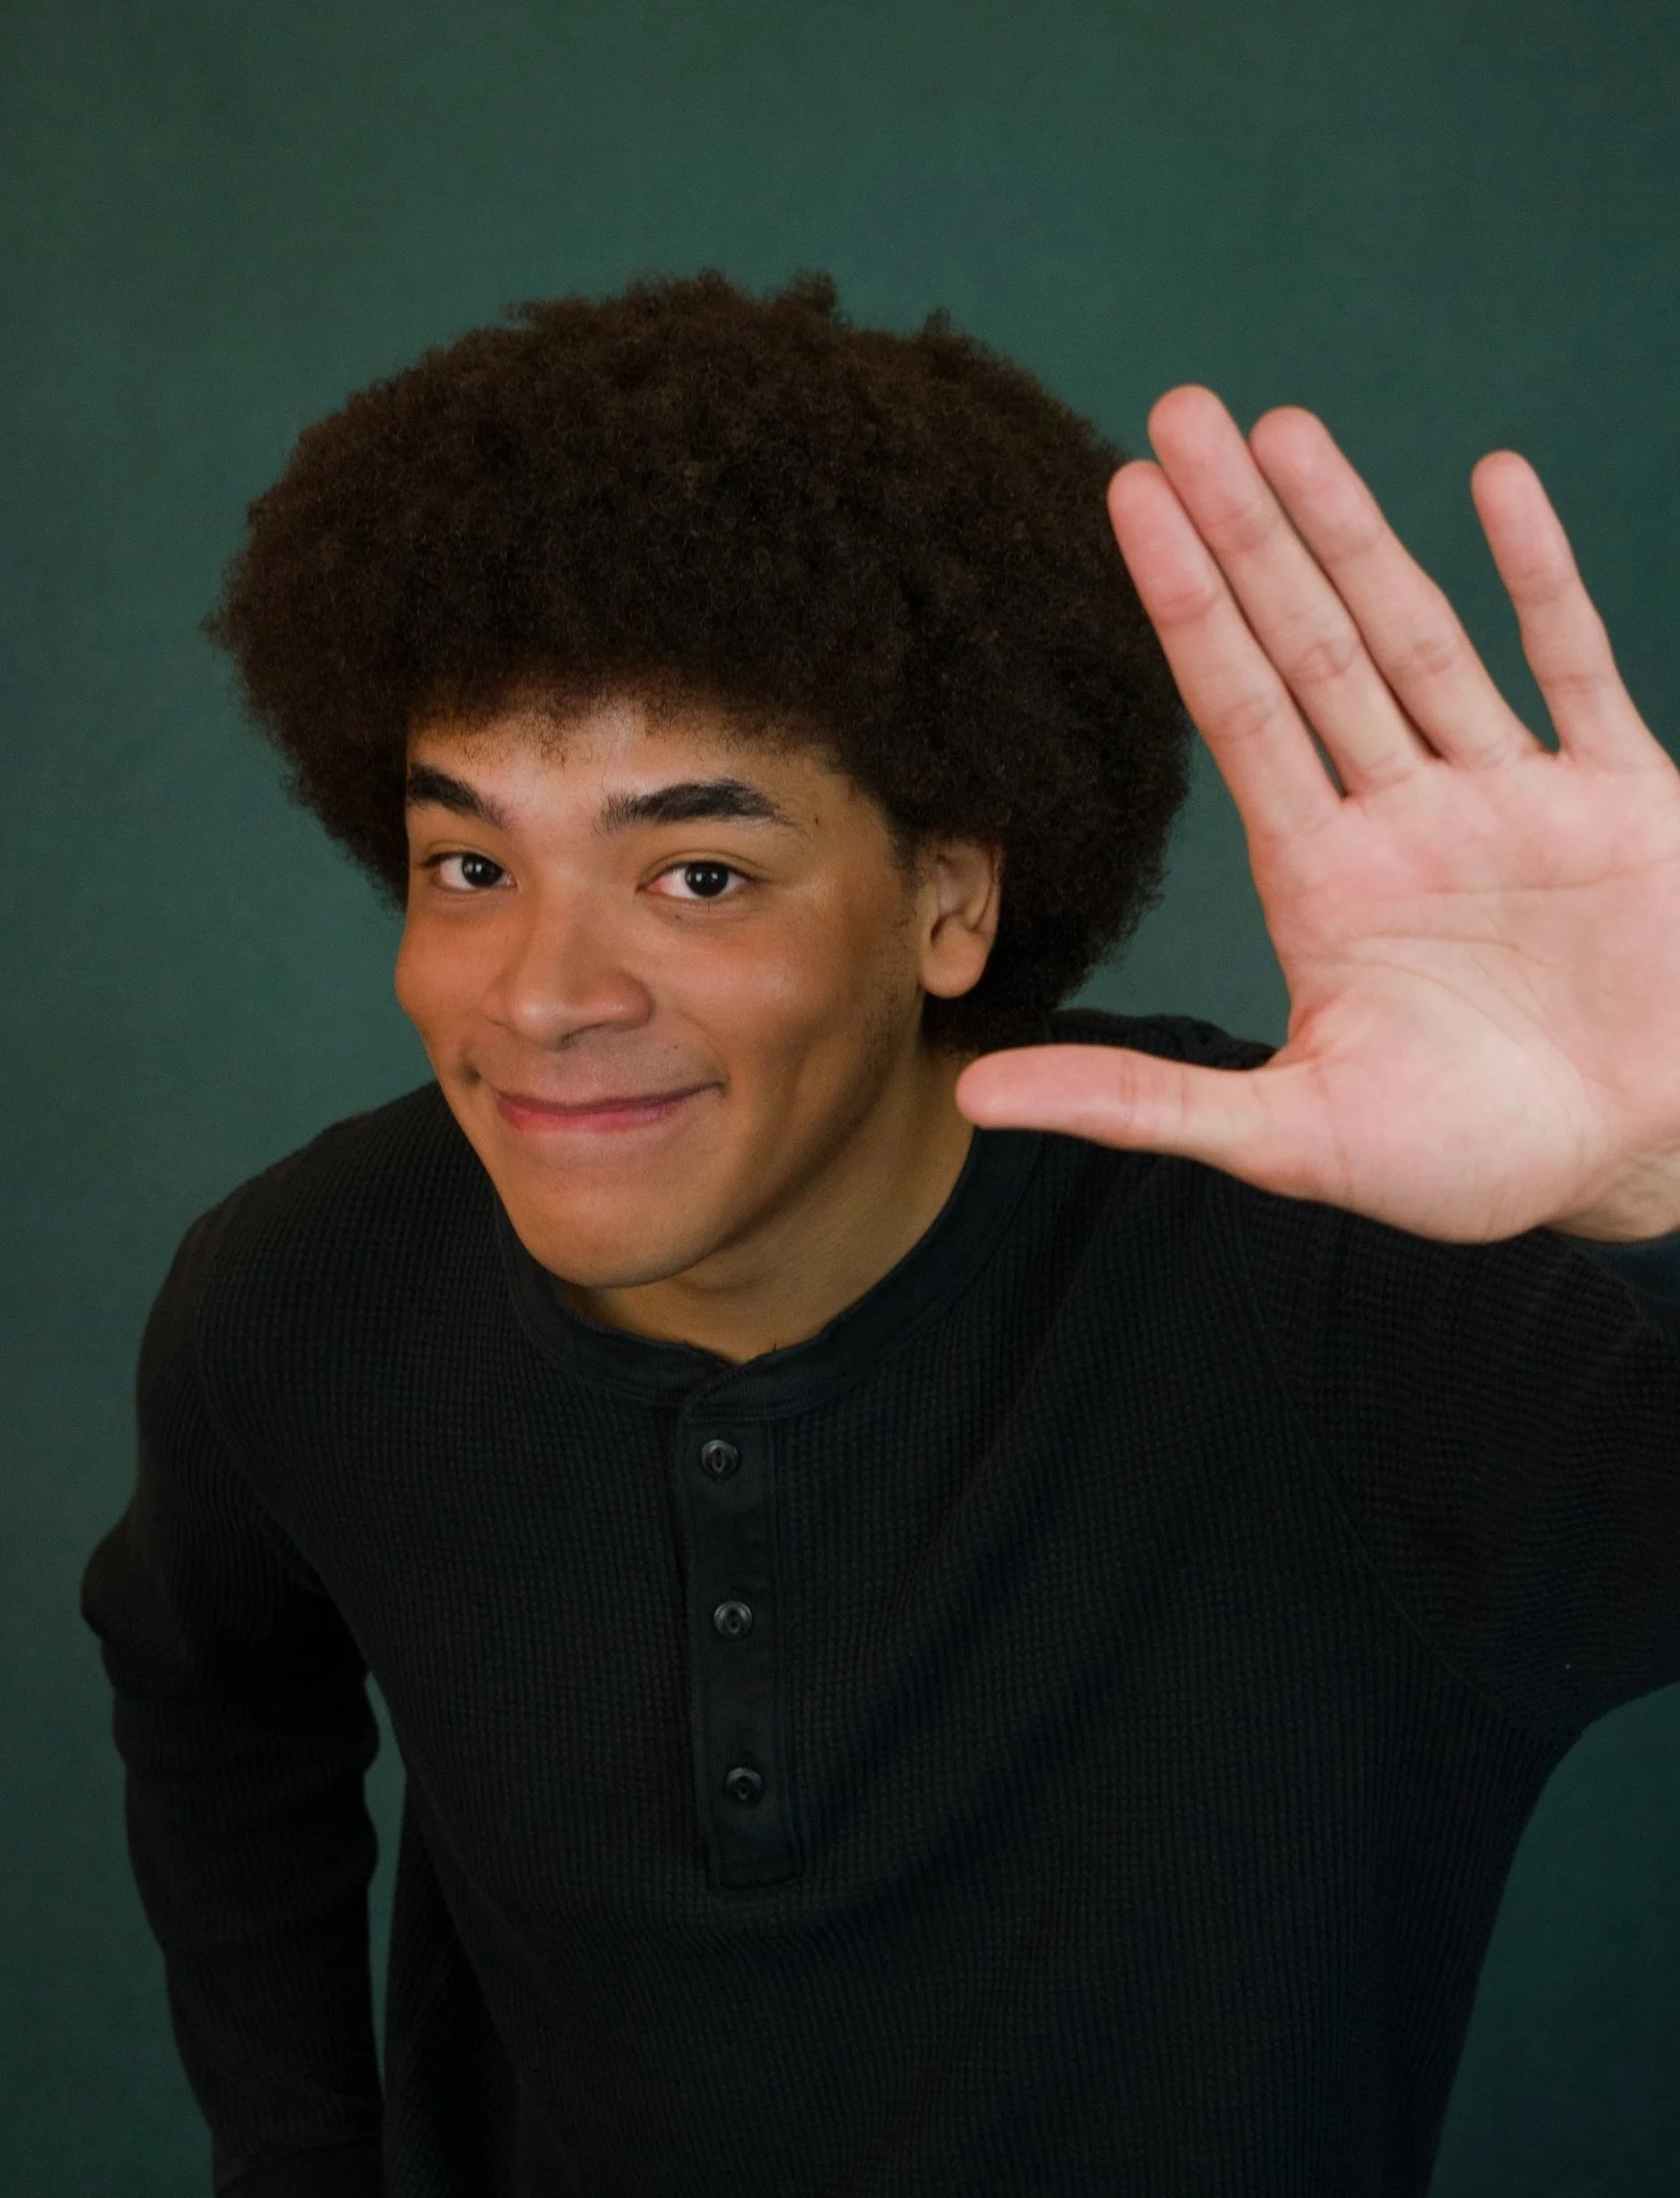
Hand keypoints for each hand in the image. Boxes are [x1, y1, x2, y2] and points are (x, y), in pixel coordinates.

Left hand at [955, 386, 1679, 1244]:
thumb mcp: (1293, 1138)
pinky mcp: (1621, 799)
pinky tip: (1491, 482)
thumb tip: (977, 1099)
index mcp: (1324, 880)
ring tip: (1286, 424)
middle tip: (1178, 413)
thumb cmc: (1472, 1164)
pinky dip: (1541, 577)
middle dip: (1245, 533)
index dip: (1182, 605)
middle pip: (1308, 644)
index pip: (1236, 711)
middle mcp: (1403, 818)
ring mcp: (1511, 797)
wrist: (1646, 1165)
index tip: (1122, 498)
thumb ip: (1143, 1105)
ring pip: (1420, 634)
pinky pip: (1576, 665)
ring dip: (1357, 531)